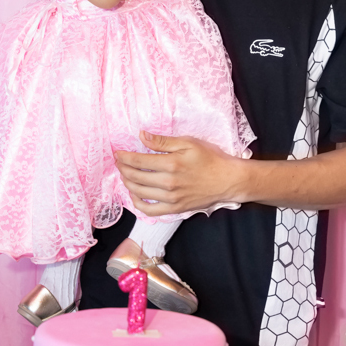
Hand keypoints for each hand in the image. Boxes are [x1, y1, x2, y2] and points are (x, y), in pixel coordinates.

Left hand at [115, 131, 243, 215]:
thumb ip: (163, 141)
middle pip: (135, 177)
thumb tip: (141, 136)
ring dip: (127, 183)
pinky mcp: (174, 209)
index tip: (118, 153)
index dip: (124, 157)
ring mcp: (170, 198)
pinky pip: (149, 210)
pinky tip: (134, 194)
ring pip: (138, 193)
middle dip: (122, 168)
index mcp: (171, 164)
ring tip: (125, 174)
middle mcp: (168, 183)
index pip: (138, 161)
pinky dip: (137, 203)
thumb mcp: (188, 143)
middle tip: (119, 162)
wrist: (227, 180)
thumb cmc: (210, 158)